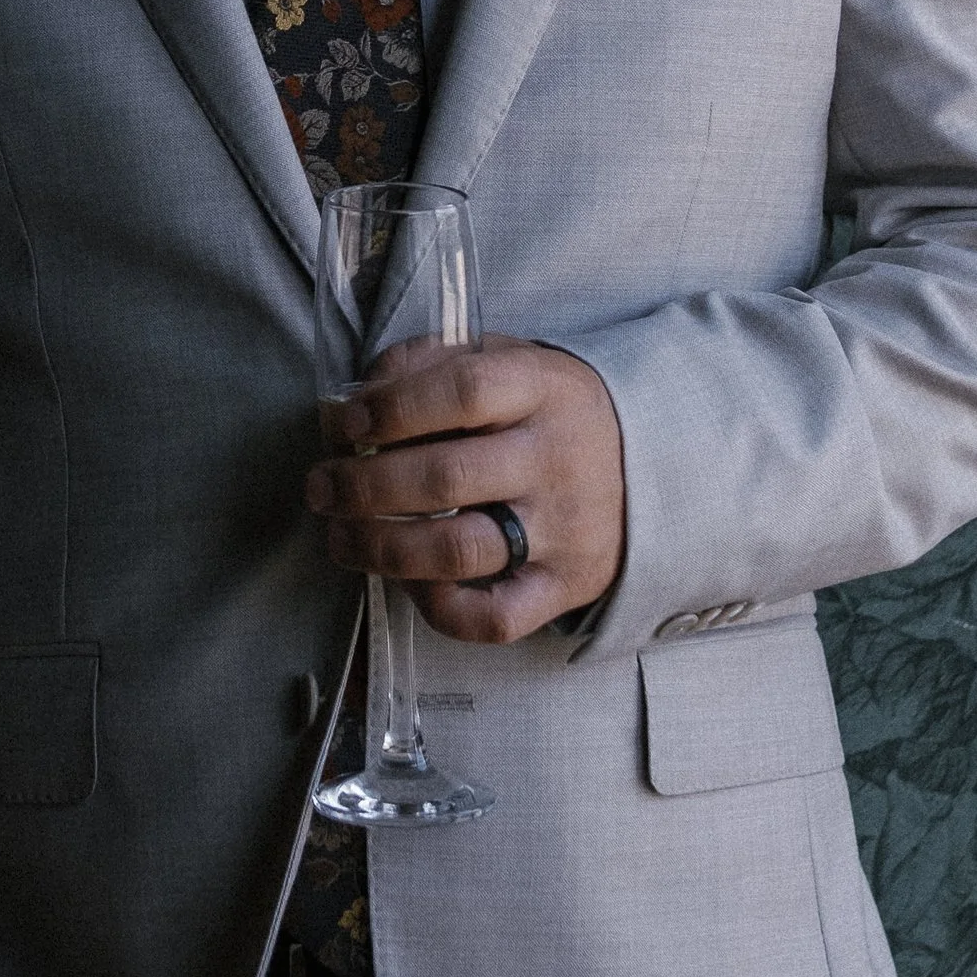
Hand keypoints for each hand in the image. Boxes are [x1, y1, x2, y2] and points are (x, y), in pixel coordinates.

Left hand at [305, 334, 626, 645]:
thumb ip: (431, 362)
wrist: (656, 464)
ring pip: (457, 552)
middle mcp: (556, 460)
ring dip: (379, 548)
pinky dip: (439, 607)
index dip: (389, 409)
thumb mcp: (505, 359)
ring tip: (340, 535)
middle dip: (360, 486)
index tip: (341, 422)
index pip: (460, 393)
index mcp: (541, 390)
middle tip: (319, 486)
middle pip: (444, 478)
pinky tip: (410, 581)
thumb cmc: (549, 410)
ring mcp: (564, 530)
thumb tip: (356, 395)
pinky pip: (494, 618)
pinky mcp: (565, 586)